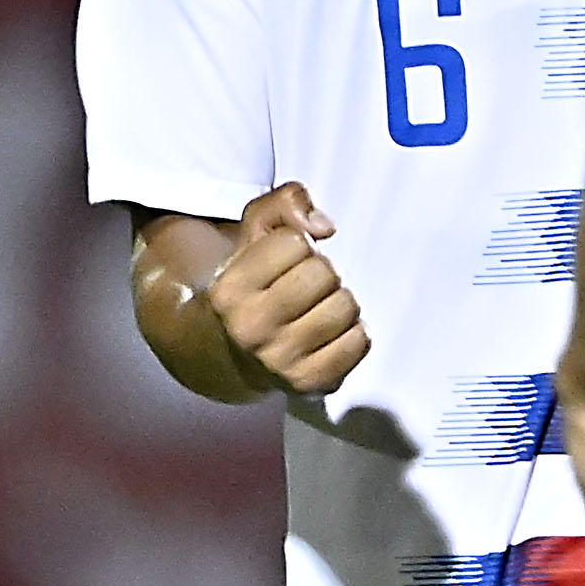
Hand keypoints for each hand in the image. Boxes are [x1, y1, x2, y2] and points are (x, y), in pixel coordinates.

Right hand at [204, 183, 368, 394]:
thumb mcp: (253, 232)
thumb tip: (324, 227)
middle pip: (324, 274)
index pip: (296, 243)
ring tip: (316, 309)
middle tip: (304, 286)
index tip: (282, 263)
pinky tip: (330, 333)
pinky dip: (353, 332)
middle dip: (321, 272)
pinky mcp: (308, 383)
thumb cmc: (251, 283)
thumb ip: (285, 202)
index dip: (297, 245)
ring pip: (346, 307)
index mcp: (229, 290)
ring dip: (339, 302)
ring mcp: (279, 361)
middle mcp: (249, 329)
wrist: (225, 351)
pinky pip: (359, 342)